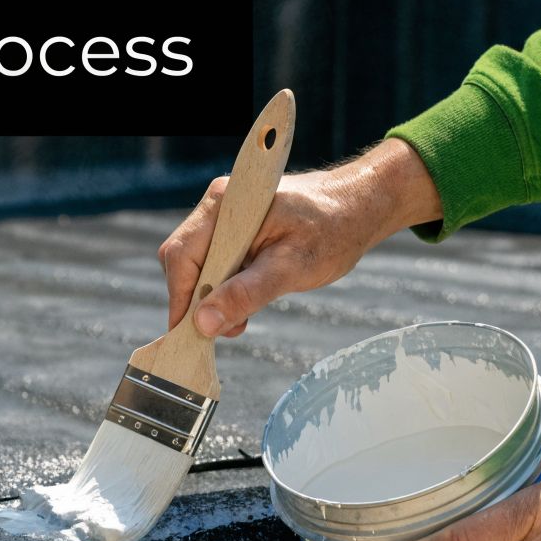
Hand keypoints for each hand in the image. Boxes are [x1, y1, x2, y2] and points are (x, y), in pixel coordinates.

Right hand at [159, 138, 441, 336]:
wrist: (360, 206)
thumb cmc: (333, 230)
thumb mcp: (292, 268)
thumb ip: (246, 294)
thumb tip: (203, 323)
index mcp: (228, 205)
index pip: (181, 255)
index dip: (181, 299)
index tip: (186, 335)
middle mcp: (219, 205)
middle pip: (184, 260)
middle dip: (199, 300)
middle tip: (226, 330)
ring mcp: (226, 215)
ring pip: (198, 263)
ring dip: (213, 296)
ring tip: (240, 319)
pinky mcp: (235, 227)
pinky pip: (215, 260)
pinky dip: (225, 286)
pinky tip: (245, 301)